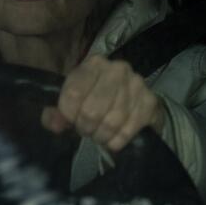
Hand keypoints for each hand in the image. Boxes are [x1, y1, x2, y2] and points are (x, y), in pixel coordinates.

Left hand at [41, 55, 165, 151]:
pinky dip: (117, 141)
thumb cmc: (94, 98)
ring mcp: (137, 84)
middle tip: (85, 131)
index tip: (70, 121)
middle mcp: (117, 69)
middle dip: (85, 127)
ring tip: (98, 135)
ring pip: (111, 122)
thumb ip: (56, 113)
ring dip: (101, 136)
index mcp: (93, 64)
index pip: (73, 94)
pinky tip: (112, 141)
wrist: (132, 100)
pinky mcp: (150, 102)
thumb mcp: (70, 100)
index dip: (68, 115)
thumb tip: (55, 124)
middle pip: (92, 111)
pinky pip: (129, 130)